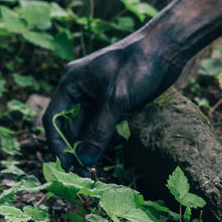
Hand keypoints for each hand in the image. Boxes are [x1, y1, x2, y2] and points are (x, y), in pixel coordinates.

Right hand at [42, 31, 179, 170]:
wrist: (167, 48)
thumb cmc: (137, 65)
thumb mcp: (115, 99)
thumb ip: (99, 130)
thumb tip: (84, 160)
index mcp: (72, 82)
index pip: (53, 118)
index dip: (57, 143)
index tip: (65, 165)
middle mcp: (81, 89)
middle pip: (71, 126)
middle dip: (77, 149)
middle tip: (84, 173)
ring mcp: (98, 95)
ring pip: (89, 127)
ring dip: (94, 144)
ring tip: (100, 163)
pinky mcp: (115, 100)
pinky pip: (105, 124)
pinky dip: (108, 135)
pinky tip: (118, 141)